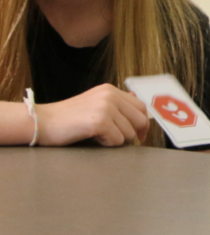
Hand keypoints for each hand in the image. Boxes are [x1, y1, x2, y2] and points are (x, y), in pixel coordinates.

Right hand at [35, 84, 149, 146]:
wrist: (42, 122)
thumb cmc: (67, 118)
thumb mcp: (94, 104)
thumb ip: (115, 103)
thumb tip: (136, 98)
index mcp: (111, 90)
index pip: (140, 106)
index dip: (143, 122)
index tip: (141, 135)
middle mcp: (111, 95)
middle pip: (140, 119)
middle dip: (135, 134)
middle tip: (123, 142)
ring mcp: (106, 107)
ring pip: (129, 132)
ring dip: (117, 140)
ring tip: (99, 136)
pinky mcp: (100, 121)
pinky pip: (117, 140)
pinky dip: (108, 144)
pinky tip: (93, 139)